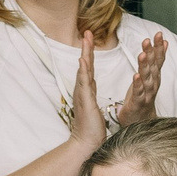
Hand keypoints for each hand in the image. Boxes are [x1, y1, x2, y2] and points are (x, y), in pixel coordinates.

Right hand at [67, 33, 106, 154]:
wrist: (86, 143)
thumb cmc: (92, 128)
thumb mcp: (94, 108)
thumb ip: (91, 96)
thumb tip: (91, 89)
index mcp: (87, 91)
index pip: (89, 68)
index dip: (90, 54)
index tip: (90, 40)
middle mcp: (83, 90)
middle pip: (85, 65)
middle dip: (86, 48)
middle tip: (87, 32)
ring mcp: (82, 94)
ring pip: (84, 70)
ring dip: (85, 53)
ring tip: (86, 39)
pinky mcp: (84, 101)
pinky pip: (84, 83)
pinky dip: (83, 70)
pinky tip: (83, 60)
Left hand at [119, 33, 167, 125]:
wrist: (141, 120)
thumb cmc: (143, 95)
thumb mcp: (150, 74)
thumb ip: (156, 59)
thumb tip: (164, 43)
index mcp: (154, 75)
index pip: (158, 58)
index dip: (158, 46)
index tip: (158, 34)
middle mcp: (153, 82)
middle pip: (153, 65)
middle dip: (152, 52)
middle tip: (150, 39)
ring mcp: (146, 92)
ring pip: (147, 77)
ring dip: (145, 65)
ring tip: (143, 54)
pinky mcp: (138, 102)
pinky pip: (138, 92)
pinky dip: (138, 84)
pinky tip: (136, 76)